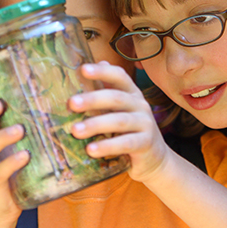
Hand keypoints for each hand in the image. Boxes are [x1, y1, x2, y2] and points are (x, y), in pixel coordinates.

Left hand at [68, 61, 170, 182]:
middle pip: (116, 98)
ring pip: (119, 120)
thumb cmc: (130, 131)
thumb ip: (104, 92)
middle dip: (92, 99)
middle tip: (72, 103)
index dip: (102, 72)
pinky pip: (125, 143)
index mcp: (132, 93)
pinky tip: (91, 150)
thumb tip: (83, 69)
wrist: (154, 158)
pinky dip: (107, 146)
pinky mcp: (146, 143)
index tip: (83, 69)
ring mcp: (145, 123)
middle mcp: (140, 105)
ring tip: (75, 131)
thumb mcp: (118, 111)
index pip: (119, 76)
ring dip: (95, 124)